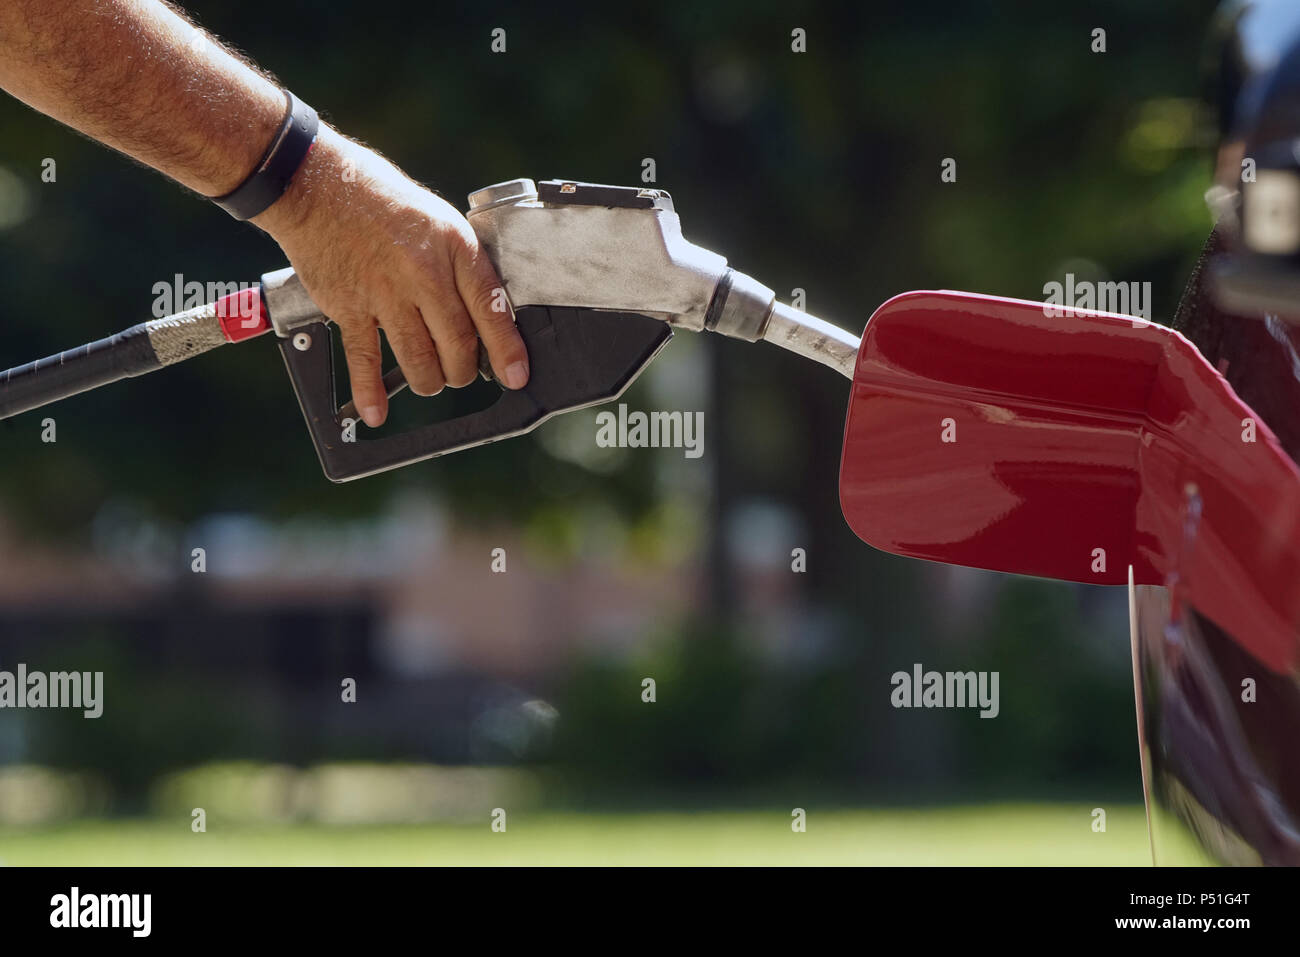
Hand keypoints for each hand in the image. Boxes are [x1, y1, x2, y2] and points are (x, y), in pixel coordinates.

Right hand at [254, 126, 528, 427]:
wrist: (317, 185)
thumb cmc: (384, 204)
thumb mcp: (440, 222)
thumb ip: (462, 268)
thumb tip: (486, 317)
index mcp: (454, 248)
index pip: (491, 308)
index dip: (506, 350)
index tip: (516, 376)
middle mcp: (423, 273)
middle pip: (457, 344)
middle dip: (463, 370)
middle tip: (461, 372)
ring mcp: (384, 292)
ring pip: (418, 360)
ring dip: (428, 381)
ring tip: (430, 380)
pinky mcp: (348, 306)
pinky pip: (364, 360)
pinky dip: (370, 391)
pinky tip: (376, 412)